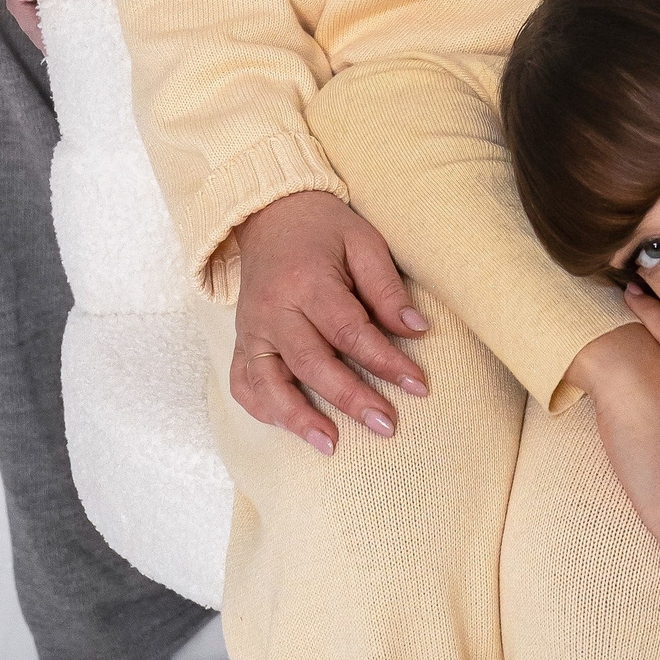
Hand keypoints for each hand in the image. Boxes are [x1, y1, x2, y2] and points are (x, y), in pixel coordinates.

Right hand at [231, 190, 430, 454]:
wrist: (270, 214)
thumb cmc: (325, 230)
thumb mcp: (363, 243)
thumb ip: (386, 288)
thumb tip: (417, 331)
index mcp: (307, 280)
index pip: (348, 330)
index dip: (384, 361)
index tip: (418, 385)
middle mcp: (273, 309)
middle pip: (311, 362)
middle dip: (350, 398)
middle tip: (386, 425)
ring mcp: (252, 329)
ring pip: (267, 383)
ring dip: (297, 418)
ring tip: (330, 445)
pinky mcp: (241, 342)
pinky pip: (244, 384)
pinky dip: (264, 410)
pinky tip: (292, 428)